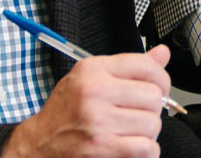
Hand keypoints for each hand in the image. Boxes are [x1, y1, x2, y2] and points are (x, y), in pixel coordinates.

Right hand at [3, 45, 173, 157]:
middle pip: (153, 96)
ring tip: (130, 132)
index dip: (161, 79)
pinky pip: (146, 147)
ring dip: (147, 132)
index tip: (159, 89)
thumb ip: (128, 68)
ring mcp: (98, 120)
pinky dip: (146, 151)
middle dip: (152, 110)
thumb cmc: (65, 113)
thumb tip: (162, 54)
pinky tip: (133, 147)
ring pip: (152, 124)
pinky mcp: (102, 146)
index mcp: (93, 70)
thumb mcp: (90, 80)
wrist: (38, 144)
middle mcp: (95, 91)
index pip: (145, 65)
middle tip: (138, 116)